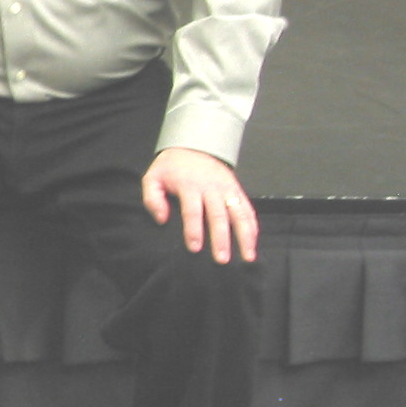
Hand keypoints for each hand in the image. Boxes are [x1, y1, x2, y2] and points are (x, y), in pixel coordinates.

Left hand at [143, 147, 257, 263]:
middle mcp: (211, 187)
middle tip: (221, 260)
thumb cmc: (170, 167)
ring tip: (247, 257)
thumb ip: (152, 198)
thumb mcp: (152, 177)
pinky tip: (253, 242)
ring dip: (245, 236)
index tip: (195, 248)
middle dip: (221, 239)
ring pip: (239, 214)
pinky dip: (253, 226)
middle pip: (218, 216)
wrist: (193, 146)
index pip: (192, 211)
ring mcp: (227, 189)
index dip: (193, 230)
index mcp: (189, 185)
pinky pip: (247, 209)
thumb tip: (162, 219)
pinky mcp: (237, 190)